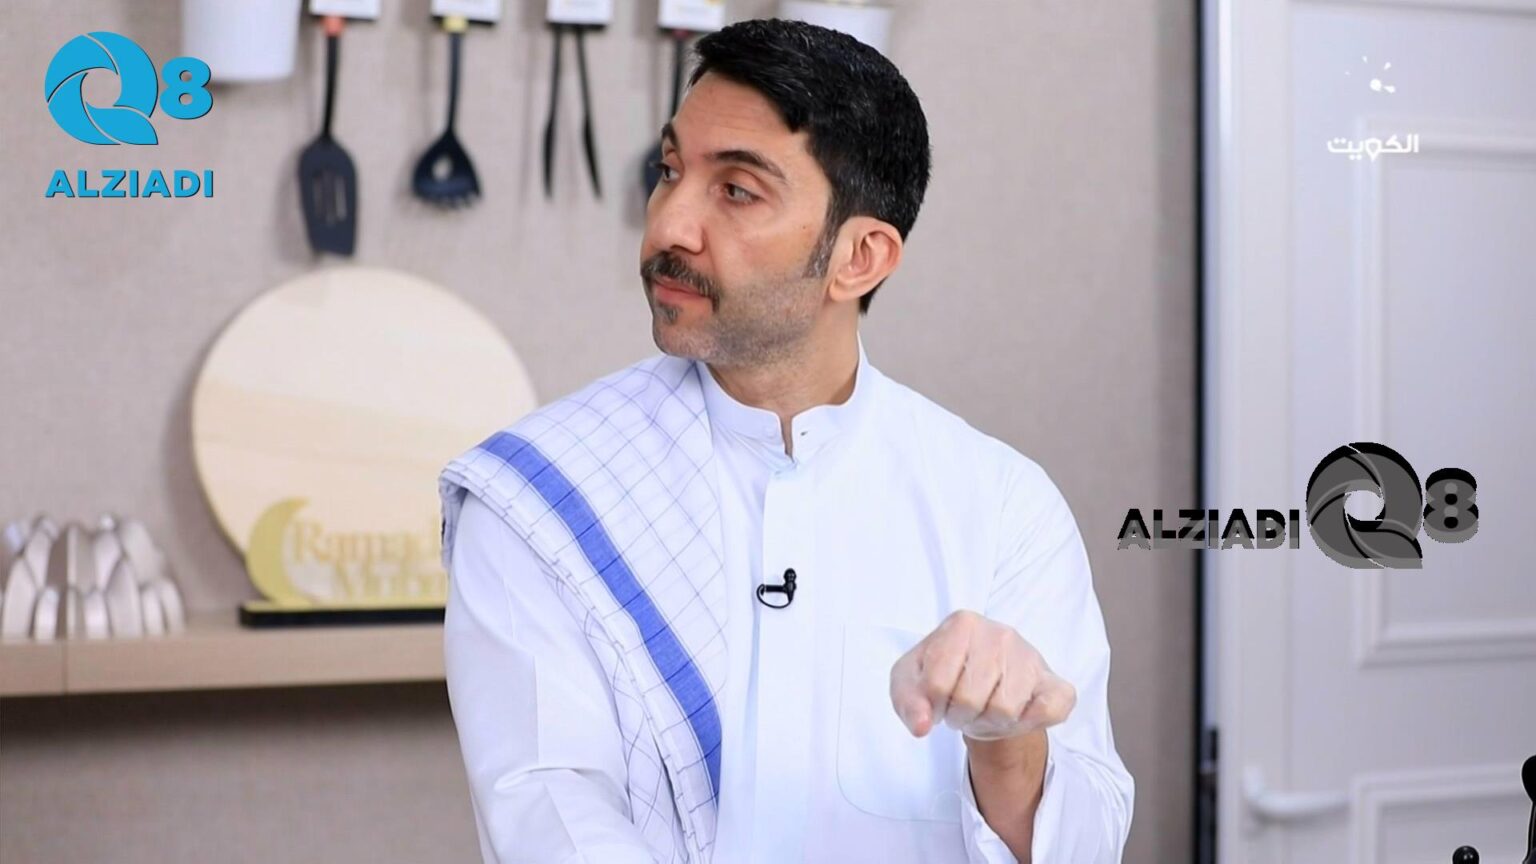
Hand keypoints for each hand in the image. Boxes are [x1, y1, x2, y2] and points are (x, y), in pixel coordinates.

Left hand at [889, 610, 1075, 740]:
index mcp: (963, 623)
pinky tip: (1015, 713)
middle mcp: (1002, 633)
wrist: (983, 684)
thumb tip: (921, 726)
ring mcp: (1032, 656)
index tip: (938, 699)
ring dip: (989, 723)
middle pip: (969, 699)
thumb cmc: (943, 677)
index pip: (936, 684)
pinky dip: (1028, 724)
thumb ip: (907, 702)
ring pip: (1005, 711)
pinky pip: (1049, 711)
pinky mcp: (1056, 683)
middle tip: (962, 707)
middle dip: (960, 715)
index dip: (932, 704)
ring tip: (985, 708)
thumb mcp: (910, 683)